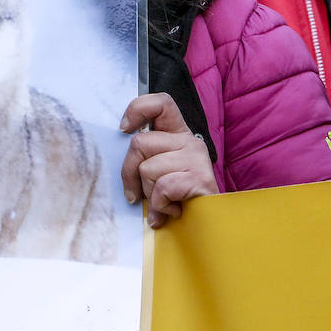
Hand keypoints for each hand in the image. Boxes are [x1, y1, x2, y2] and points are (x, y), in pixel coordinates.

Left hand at [120, 92, 217, 228]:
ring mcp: (196, 158)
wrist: (212, 226)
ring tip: (165, 202)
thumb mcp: (158, 172)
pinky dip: (161, 205)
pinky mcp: (199, 178)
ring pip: (147, 169)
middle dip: (130, 173)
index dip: (138, 109)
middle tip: (137, 194)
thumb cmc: (179, 199)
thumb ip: (144, 158)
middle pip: (139, 143)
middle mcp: (189, 141)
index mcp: (178, 134)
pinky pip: (161, 187)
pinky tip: (174, 210)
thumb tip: (119, 154)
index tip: (124, 128)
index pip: (161, 103)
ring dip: (149, 193)